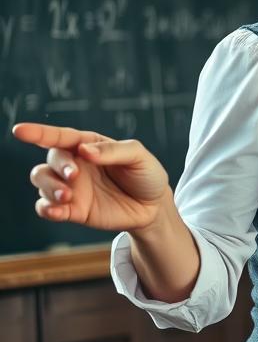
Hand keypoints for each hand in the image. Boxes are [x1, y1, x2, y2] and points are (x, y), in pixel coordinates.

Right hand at [13, 123, 169, 231]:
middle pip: (51, 159)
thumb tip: (83, 150)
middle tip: (75, 175)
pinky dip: (46, 208)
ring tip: (67, 195)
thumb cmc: (146, 174)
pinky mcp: (72, 209)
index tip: (20, 131)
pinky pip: (47, 207)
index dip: (38, 132)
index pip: (60, 136)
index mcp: (88, 145)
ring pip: (42, 181)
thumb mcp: (138, 156)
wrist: (154, 206)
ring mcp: (71, 187)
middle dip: (59, 166)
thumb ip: (112, 151)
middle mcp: (74, 164)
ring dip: (49, 187)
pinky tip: (55, 210)